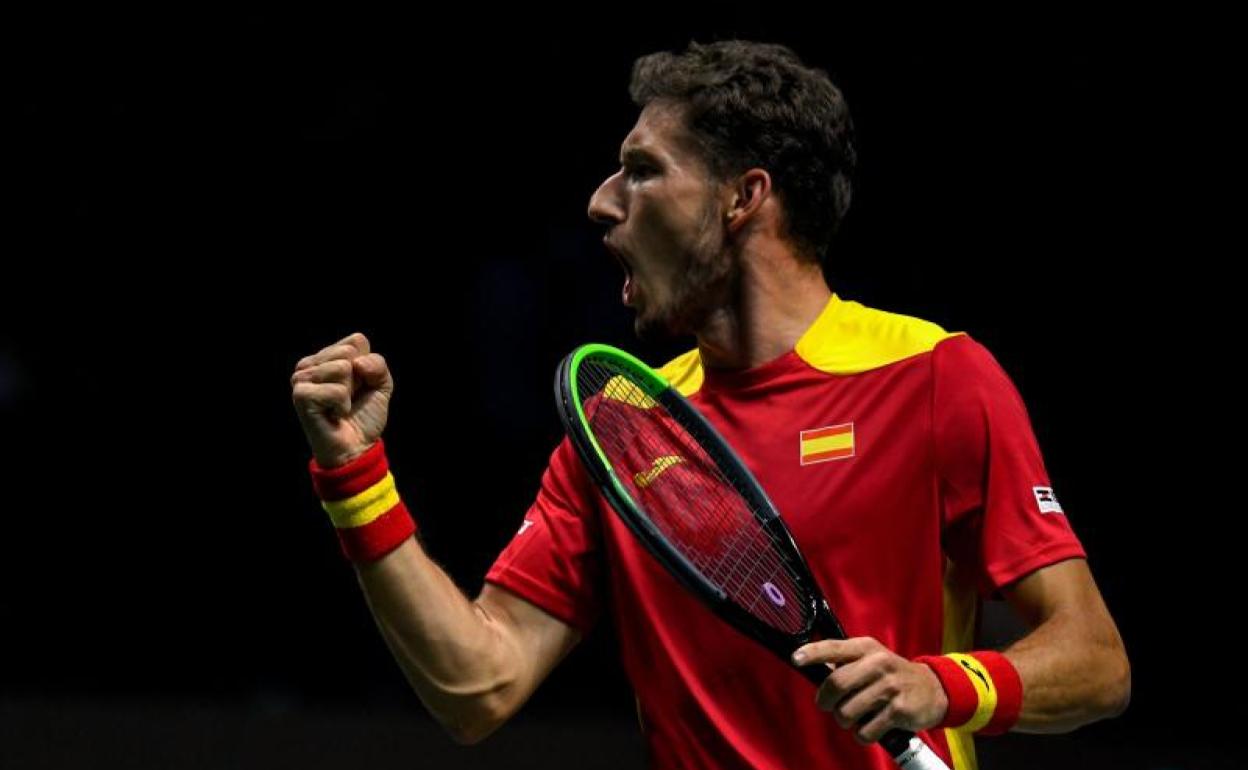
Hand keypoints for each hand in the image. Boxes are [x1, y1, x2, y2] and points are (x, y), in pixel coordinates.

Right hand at [291, 332, 392, 467]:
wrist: (356, 448)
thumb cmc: (364, 416)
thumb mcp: (381, 385)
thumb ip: (378, 365)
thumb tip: (357, 362)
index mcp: (327, 357)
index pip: (356, 340)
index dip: (367, 366)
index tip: (360, 387)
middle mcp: (311, 364)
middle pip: (348, 351)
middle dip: (359, 379)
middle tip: (348, 399)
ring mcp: (302, 378)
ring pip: (342, 367)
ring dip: (349, 393)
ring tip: (339, 407)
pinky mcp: (300, 395)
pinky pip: (336, 390)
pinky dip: (342, 405)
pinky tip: (333, 415)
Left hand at [792, 637, 948, 743]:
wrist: (933, 689)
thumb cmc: (891, 675)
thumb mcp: (871, 659)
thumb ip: (845, 662)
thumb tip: (814, 669)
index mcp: (866, 648)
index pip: (834, 647)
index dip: (812, 653)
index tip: (795, 659)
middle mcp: (878, 663)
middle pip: (836, 684)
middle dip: (826, 701)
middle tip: (829, 706)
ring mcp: (889, 687)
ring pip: (847, 712)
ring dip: (845, 721)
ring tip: (855, 717)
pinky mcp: (899, 711)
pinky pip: (865, 731)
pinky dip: (862, 735)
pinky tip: (871, 727)